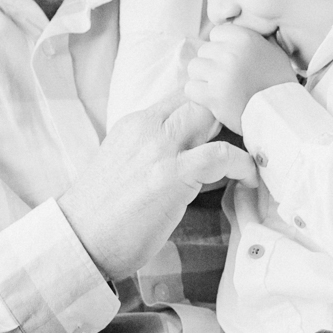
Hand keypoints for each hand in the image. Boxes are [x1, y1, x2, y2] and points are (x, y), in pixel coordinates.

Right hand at [57, 93, 254, 279]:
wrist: (79, 237)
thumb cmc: (104, 212)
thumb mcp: (127, 165)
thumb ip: (156, 152)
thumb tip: (194, 157)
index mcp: (135, 123)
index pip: (183, 95)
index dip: (212, 105)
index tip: (233, 126)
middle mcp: (147, 127)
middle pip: (201, 97)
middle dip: (229, 114)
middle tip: (250, 139)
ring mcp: (159, 148)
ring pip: (212, 115)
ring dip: (239, 134)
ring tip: (254, 156)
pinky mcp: (172, 175)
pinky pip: (220, 155)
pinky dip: (242, 163)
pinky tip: (248, 178)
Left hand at [184, 24, 296, 133]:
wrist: (280, 113)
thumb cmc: (278, 82)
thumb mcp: (274, 51)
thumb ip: (257, 37)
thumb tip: (244, 24)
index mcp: (245, 38)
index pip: (216, 33)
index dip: (221, 46)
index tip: (231, 59)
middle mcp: (230, 54)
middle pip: (204, 50)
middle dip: (212, 63)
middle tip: (226, 76)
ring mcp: (220, 75)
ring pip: (194, 67)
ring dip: (203, 77)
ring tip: (217, 86)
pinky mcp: (212, 96)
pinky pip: (190, 88)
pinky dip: (198, 94)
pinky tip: (212, 97)